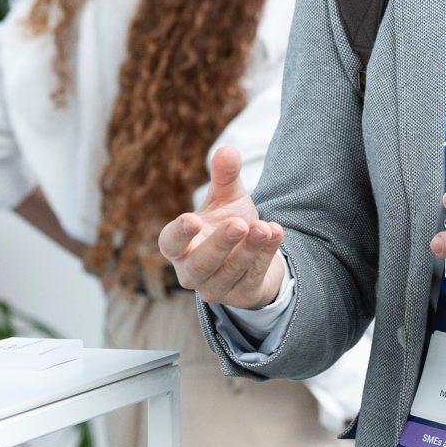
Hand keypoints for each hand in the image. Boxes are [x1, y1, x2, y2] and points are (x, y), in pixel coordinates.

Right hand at [157, 146, 286, 309]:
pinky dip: (266, 255)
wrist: (251, 255)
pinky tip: (276, 232)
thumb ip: (224, 176)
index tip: (191, 219)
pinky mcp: (241, 296)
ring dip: (249, 250)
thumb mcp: (227, 199)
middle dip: (221, 244)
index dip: (179, 233)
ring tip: (265, 227)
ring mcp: (216, 288)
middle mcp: (191, 271)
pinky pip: (253, 277)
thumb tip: (228, 151)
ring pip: (230, 272)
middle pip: (201, 264)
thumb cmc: (227, 223)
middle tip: (239, 223)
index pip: (170, 243)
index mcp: (179, 247)